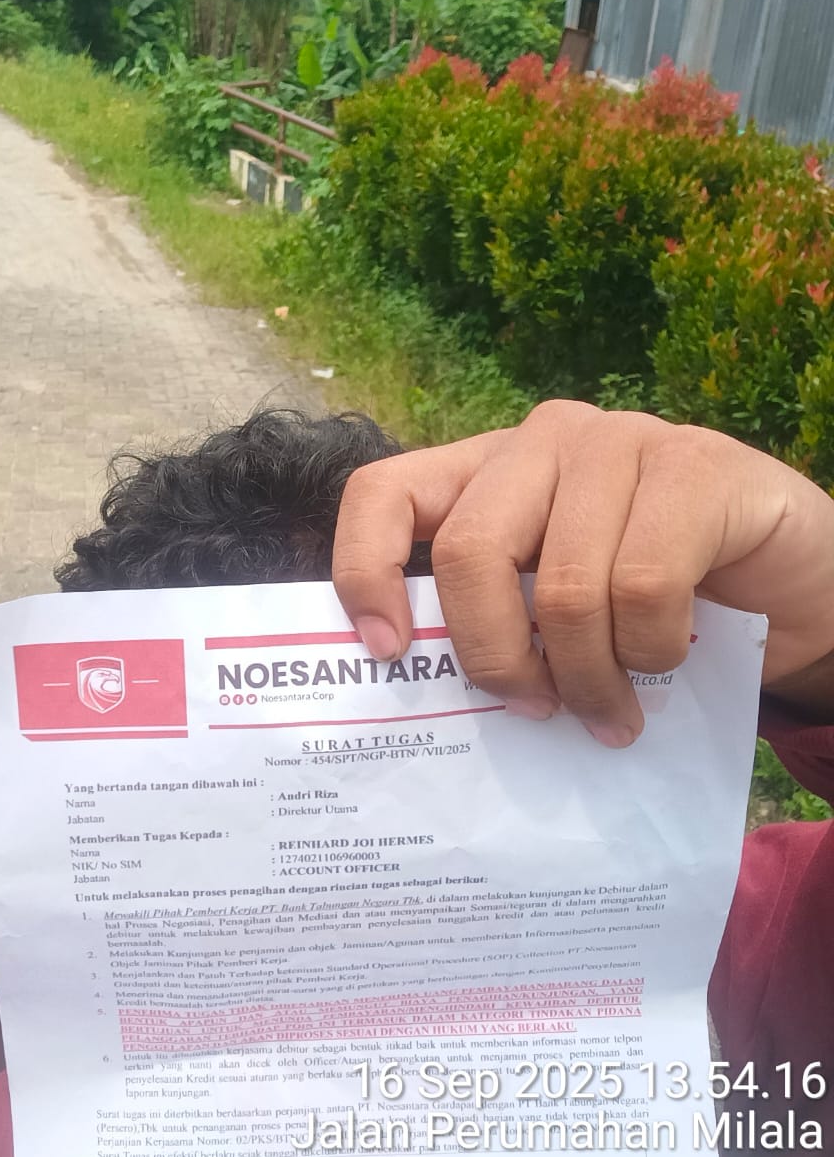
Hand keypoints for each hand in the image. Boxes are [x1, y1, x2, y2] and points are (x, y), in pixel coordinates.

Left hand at [332, 401, 833, 745]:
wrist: (797, 588)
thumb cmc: (660, 607)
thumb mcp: (556, 611)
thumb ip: (497, 620)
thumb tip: (416, 683)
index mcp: (489, 470)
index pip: (385, 494)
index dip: (366, 570)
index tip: (388, 652)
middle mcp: (543, 441)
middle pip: (469, 552)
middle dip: (495, 657)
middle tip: (534, 709)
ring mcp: (620, 442)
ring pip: (563, 585)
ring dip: (588, 678)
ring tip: (611, 715)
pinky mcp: (696, 466)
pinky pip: (644, 585)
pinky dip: (651, 651)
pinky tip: (667, 663)